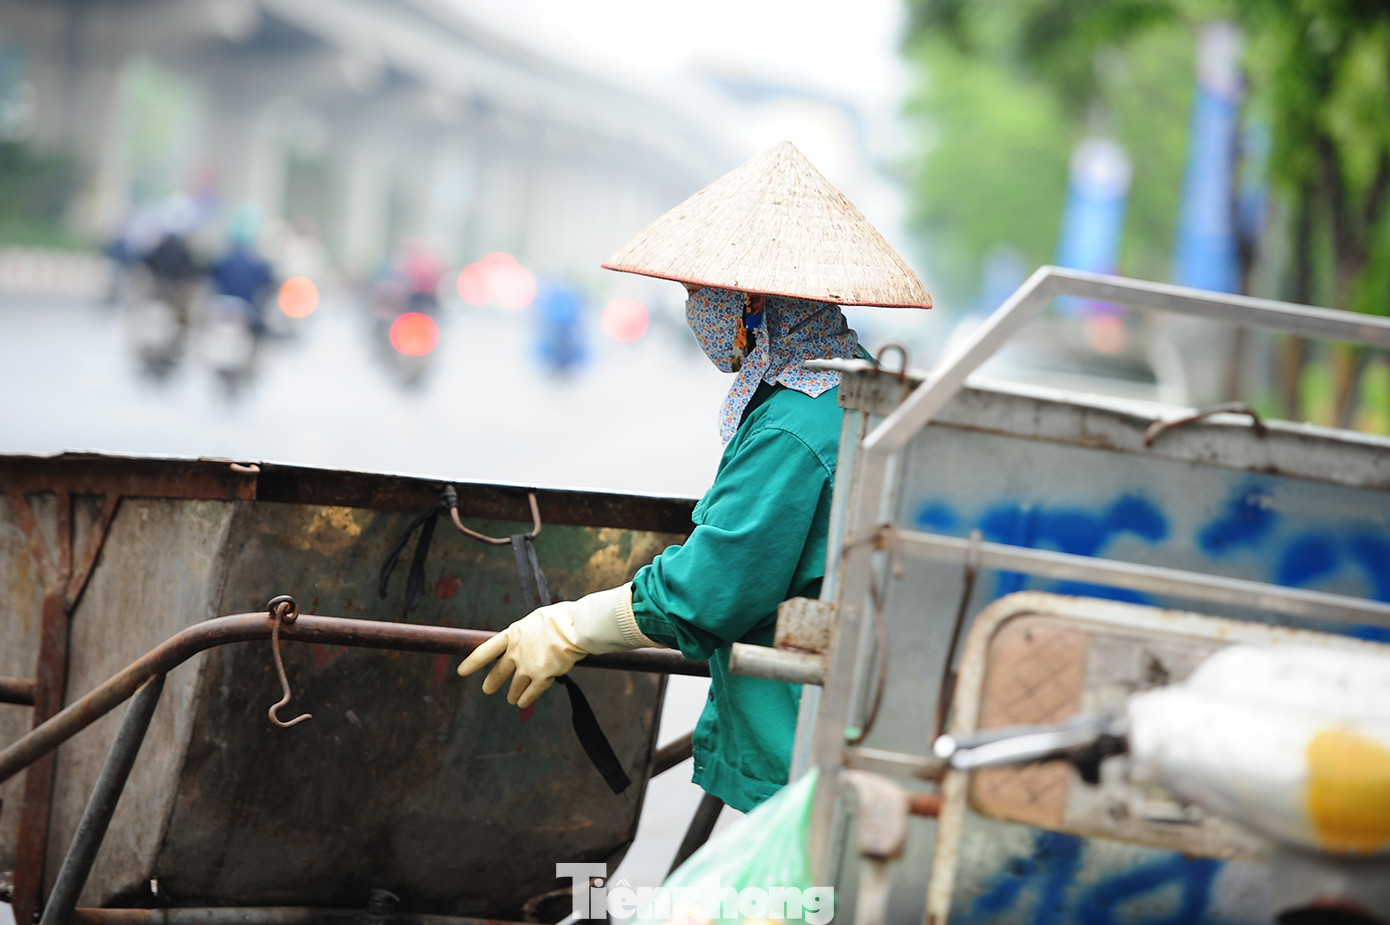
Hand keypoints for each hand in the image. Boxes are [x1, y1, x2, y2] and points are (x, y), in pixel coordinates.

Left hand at [457, 583, 659, 707]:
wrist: (577, 626)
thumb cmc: (563, 618)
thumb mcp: (537, 620)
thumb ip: (529, 633)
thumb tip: (531, 640)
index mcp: (513, 634)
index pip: (486, 650)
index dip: (473, 662)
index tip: (462, 671)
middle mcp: (517, 651)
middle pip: (499, 672)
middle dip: (493, 682)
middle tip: (487, 689)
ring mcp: (528, 665)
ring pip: (516, 686)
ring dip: (513, 694)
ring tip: (512, 700)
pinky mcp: (543, 676)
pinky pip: (532, 692)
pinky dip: (527, 698)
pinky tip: (523, 703)